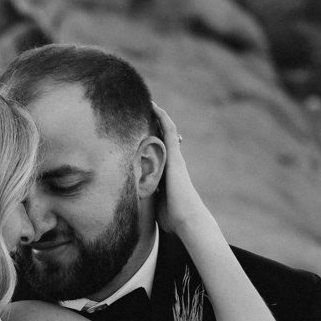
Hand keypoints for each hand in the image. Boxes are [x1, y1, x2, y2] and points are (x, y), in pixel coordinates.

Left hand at [152, 104, 206, 237]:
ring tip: (147, 102)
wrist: (187, 219)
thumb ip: (147, 200)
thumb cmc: (172, 217)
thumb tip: (133, 204)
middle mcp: (172, 162)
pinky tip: (154, 107)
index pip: (158, 152)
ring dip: (157, 116)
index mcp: (167, 173)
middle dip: (153, 123)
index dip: (150, 139)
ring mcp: (175, 158)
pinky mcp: (175, 156)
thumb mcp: (155, 204)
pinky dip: (162, 118)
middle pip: (162, 137)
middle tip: (142, 109)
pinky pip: (169, 132)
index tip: (139, 131)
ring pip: (166, 131)